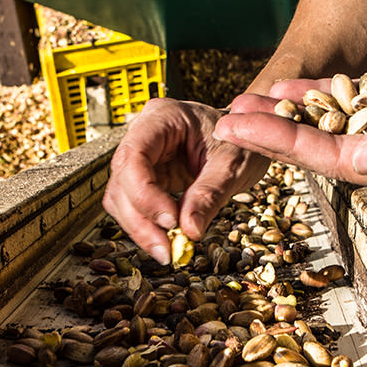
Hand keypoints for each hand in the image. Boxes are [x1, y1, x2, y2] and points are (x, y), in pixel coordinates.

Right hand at [103, 98, 269, 263]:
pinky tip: (166, 239)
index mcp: (162, 117)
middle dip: (140, 219)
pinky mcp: (145, 177)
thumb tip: (190, 231)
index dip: (144, 193)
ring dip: (139, 227)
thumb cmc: (240, 139)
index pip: (133, 156)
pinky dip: (146, 226)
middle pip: (122, 180)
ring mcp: (141, 156)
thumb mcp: (232, 164)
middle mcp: (143, 134)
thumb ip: (210, 194)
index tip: (170, 221)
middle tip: (167, 250)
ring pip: (120, 197)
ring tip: (168, 250)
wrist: (245, 138)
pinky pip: (132, 205)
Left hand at [214, 9, 366, 190]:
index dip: (286, 146)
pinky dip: (320, 95)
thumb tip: (362, 162)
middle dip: (273, 136)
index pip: (337, 161)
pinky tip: (287, 88)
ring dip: (288, 116)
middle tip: (225, 121)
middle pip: (325, 150)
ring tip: (243, 103)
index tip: (242, 128)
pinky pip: (353, 103)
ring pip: (333, 127)